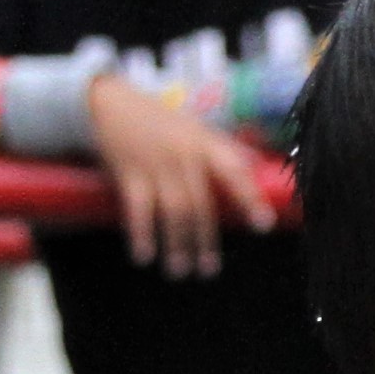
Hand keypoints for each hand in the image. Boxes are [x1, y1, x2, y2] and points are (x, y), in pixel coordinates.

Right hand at [88, 76, 273, 278]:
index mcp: (205, 146)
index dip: (250, 198)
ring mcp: (155, 166)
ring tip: (181, 271)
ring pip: (172, 212)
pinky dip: (141, 233)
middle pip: (199, 205)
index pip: (233, 173)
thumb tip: (256, 166)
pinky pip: (137, 209)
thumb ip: (226, 149)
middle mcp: (183, 157)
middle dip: (205, 240)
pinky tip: (143, 256)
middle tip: (209, 270)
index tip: (264, 225)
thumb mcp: (197, 127)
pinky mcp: (128, 174)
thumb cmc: (162, 119)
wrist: (111, 102)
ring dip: (177, 244)